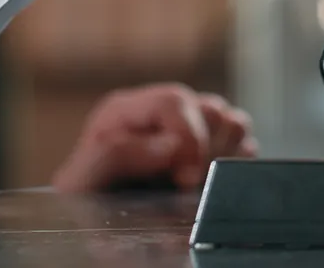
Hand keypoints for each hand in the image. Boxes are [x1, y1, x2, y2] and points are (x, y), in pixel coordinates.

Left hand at [51, 84, 257, 193]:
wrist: (89, 222)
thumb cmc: (82, 202)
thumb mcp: (82, 180)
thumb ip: (116, 155)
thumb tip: (171, 145)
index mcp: (125, 111)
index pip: (174, 101)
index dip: (188, 137)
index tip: (186, 179)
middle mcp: (156, 112)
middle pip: (207, 109)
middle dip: (205, 150)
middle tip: (187, 184)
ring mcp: (182, 127)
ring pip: (228, 120)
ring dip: (221, 153)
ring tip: (197, 180)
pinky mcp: (202, 145)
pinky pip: (241, 139)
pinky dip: (235, 159)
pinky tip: (210, 180)